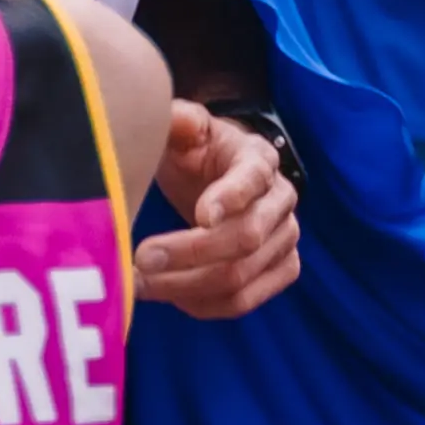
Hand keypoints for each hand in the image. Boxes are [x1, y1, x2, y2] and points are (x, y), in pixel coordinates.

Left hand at [141, 101, 301, 318]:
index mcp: (258, 158)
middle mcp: (281, 199)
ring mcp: (285, 237)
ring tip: (140, 284)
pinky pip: (246, 300)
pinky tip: (172, 297)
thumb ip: (180, 122)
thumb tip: (176, 118)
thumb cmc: (195, 154)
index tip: (198, 216)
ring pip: (243, 276)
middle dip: (189, 254)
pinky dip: (206, 306)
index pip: (253, 179)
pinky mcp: (280, 268)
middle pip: (247, 237)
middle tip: (139, 259)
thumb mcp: (186, 131)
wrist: (216, 177)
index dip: (230, 198)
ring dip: (187, 287)